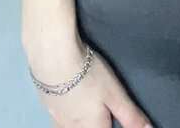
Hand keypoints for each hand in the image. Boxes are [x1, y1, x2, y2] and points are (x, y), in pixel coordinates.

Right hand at [26, 36, 152, 127]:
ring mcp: (59, 119)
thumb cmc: (89, 76)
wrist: (53, 59)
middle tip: (103, 115)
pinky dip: (66, 122)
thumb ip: (131, 115)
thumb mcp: (115, 94)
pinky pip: (59, 123)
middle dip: (98, 124)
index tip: (112, 119)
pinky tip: (69, 110)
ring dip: (81, 123)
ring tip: (88, 116)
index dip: (111, 126)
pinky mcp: (48, 107)